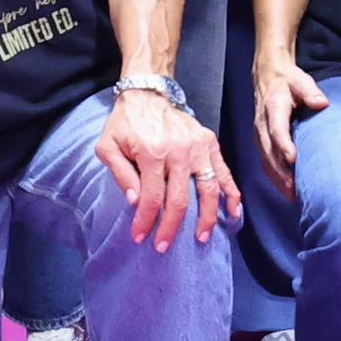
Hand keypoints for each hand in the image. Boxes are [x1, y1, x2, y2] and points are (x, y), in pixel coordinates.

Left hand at [98, 83, 238, 250]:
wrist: (148, 93)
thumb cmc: (125, 123)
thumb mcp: (108, 146)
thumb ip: (120, 175)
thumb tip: (135, 202)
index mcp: (152, 153)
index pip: (152, 197)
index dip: (146, 221)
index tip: (140, 237)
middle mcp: (179, 152)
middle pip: (180, 200)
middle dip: (171, 228)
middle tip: (164, 247)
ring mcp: (198, 148)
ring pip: (208, 190)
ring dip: (206, 218)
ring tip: (202, 237)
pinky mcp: (210, 144)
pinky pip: (224, 173)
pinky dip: (231, 194)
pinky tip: (232, 212)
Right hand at [253, 56, 324, 193]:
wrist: (268, 77)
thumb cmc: (288, 80)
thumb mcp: (300, 80)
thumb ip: (310, 91)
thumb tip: (321, 103)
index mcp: (273, 108)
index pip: (276, 129)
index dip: (283, 145)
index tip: (292, 159)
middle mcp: (262, 124)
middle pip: (269, 151)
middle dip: (280, 172)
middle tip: (295, 190)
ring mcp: (259, 134)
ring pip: (265, 160)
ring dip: (277, 179)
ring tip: (292, 196)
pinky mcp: (261, 141)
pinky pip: (265, 162)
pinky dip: (274, 177)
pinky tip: (286, 189)